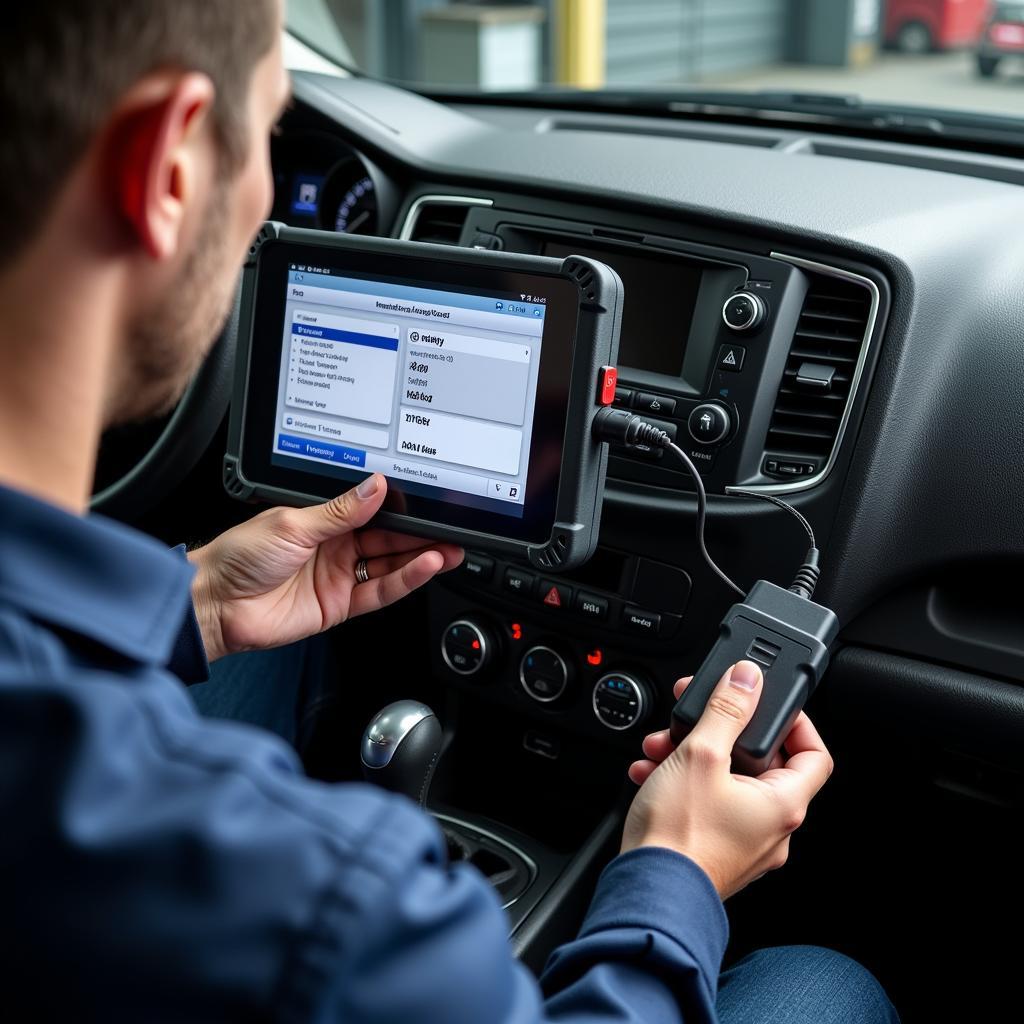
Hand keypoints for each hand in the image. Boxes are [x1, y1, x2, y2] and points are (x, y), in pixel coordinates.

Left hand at [188, 474, 462, 660]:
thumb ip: (342, 510)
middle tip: (451, 529)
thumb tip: (375, 486)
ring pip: (390, 565)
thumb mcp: (293, 523)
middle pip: (389, 539)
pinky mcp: (340, 605)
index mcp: (322, 520)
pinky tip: (425, 567)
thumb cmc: (239, 557)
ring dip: (421, 558)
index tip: (429, 505)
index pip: (373, 512)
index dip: (402, 510)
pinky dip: (405, 580)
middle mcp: (335, 547)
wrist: (216, 604)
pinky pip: (380, 592)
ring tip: (449, 549)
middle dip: (421, 535)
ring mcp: (339, 577)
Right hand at [621, 661, 832, 899]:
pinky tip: (651, 774)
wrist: (646, 894)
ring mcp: (743, 843)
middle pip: (758, 763)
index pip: (814, 754)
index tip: (768, 702)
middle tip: (695, 716)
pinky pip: (706, 804)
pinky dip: (681, 783)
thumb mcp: (701, 754)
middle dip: (718, 733)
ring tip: (661, 748)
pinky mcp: (714, 850)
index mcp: (783, 804)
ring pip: (725, 782)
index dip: (796, 722)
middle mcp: (771, 828)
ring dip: (690, 756)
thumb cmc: (679, 837)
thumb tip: (747, 679)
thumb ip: (726, 710)